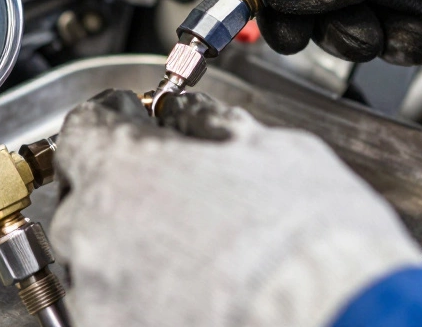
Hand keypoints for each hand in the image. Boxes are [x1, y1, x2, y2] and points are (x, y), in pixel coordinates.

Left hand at [50, 90, 419, 326]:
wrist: (335, 322)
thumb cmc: (308, 241)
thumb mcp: (271, 150)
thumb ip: (209, 124)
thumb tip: (190, 114)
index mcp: (123, 169)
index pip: (86, 126)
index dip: (118, 120)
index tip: (138, 122)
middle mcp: (93, 234)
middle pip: (87, 195)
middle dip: (126, 189)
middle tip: (178, 192)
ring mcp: (99, 296)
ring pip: (97, 258)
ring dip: (133, 248)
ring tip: (196, 254)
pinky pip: (114, 306)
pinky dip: (142, 297)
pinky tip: (192, 293)